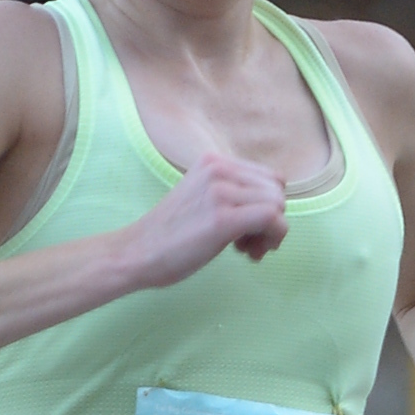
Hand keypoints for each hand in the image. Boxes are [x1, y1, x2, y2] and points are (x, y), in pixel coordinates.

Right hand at [118, 148, 288, 290]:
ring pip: (278, 205)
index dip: (267, 205)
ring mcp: (221, 191)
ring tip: (246, 250)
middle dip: (271, 220)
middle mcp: (219, 169)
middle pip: (277, 191)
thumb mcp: (201, 197)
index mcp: (213, 161)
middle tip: (248, 244)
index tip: (248, 229)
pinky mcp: (223, 218)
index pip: (268, 178)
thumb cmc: (169, 234)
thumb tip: (273, 207)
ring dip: (270, 233)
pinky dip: (271, 239)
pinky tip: (247, 253)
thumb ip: (231, 192)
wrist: (136, 252)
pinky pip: (273, 219)